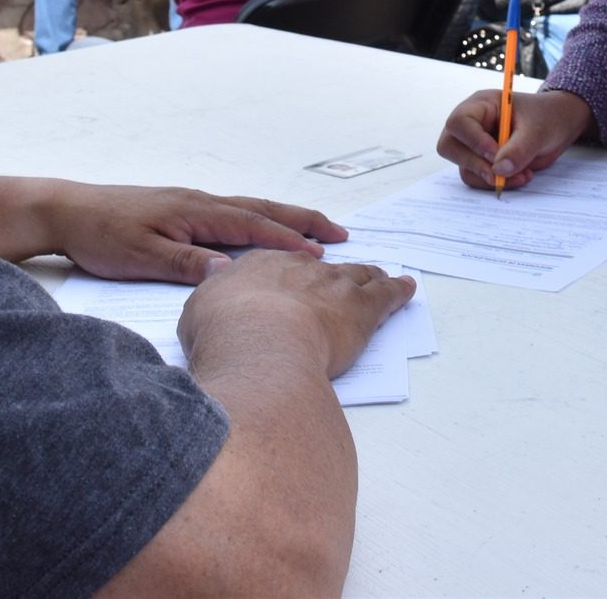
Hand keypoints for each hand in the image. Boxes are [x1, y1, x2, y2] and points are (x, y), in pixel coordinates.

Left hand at [35, 181, 348, 284]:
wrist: (66, 210)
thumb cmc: (101, 233)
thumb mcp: (142, 256)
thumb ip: (187, 263)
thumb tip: (229, 272)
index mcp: (196, 211)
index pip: (254, 226)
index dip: (290, 240)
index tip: (323, 253)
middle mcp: (199, 203)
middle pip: (262, 210)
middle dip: (302, 221)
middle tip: (340, 233)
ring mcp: (191, 205)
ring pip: (249, 210)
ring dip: (283, 219)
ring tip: (313, 231)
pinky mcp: (180, 212)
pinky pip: (231, 214)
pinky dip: (259, 221)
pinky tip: (262, 233)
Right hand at [180, 250, 413, 379]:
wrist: (260, 341)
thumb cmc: (224, 331)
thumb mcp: (199, 312)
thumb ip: (211, 299)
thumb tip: (214, 290)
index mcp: (260, 265)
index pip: (281, 264)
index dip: (290, 273)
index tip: (295, 277)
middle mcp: (301, 269)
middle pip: (322, 268)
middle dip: (332, 274)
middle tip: (341, 279)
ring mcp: (334, 285)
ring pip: (358, 276)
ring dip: (370, 276)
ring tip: (381, 276)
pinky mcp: (362, 310)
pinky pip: (387, 295)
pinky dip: (399, 290)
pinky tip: (407, 288)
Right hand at [435, 88, 592, 191]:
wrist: (560, 126)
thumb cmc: (547, 117)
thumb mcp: (538, 130)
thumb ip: (519, 149)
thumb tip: (499, 170)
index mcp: (481, 105)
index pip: (460, 122)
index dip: (474, 141)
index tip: (496, 154)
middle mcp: (472, 124)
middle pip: (450, 146)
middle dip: (474, 164)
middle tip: (500, 174)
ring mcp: (475, 145)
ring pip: (464, 168)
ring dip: (490, 178)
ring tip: (522, 175)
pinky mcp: (484, 162)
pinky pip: (478, 178)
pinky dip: (496, 183)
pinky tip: (520, 177)